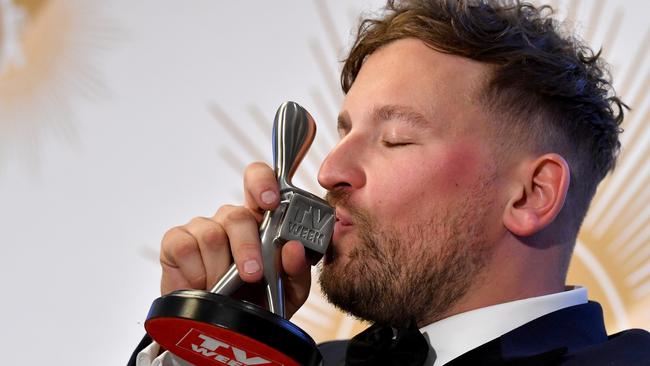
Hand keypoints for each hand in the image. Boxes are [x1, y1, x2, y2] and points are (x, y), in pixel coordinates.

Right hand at [159, 162, 311, 316]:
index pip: (258, 182)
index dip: (262, 183)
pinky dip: (196, 272)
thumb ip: (296, 269)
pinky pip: (184, 247)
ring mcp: (201, 228)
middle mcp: (230, 219)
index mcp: (260, 220)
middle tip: (252, 275)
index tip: (271, 201)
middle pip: (236, 215)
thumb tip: (293, 248)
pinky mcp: (176, 241)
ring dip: (220, 269)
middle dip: (246, 248)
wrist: (223, 333)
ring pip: (211, 235)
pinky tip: (201, 285)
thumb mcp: (289, 291)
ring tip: (224, 290)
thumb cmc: (257, 302)